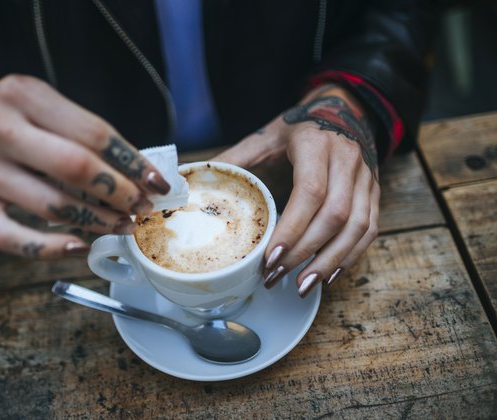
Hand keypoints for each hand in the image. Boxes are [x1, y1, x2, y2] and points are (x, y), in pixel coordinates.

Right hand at [0, 75, 169, 258]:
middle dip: (119, 194)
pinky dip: (52, 248)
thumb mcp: (34, 107)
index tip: (157, 182)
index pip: (94, 133)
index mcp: (23, 95)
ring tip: (120, 226)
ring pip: (50, 206)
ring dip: (95, 222)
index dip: (133, 162)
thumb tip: (134, 173)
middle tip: (140, 208)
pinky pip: (12, 238)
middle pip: (75, 168)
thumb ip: (77, 133)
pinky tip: (79, 247)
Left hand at [214, 84, 379, 296]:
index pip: (310, 192)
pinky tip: (329, 274)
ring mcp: (365, 178)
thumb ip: (233, 161)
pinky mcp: (374, 192)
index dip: (292, 228)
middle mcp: (347, 160)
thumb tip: (193, 186)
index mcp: (315, 145)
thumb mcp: (264, 138)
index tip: (270, 258)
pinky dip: (351, 255)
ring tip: (303, 286)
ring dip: (330, 261)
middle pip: (335, 215)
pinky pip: (370, 229)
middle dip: (306, 253)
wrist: (341, 110)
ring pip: (358, 227)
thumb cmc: (298, 128)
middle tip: (278, 278)